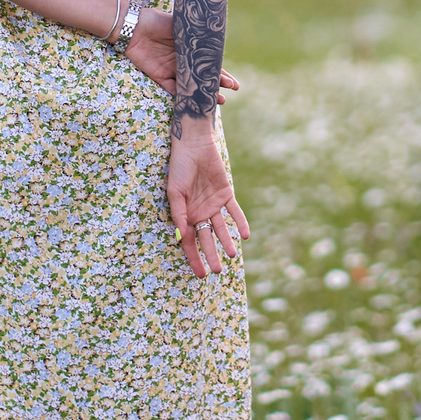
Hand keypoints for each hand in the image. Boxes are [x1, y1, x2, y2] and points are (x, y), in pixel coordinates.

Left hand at [123, 11, 236, 98]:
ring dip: (202, 95)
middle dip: (216, 85)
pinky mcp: (160, 76)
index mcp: (191, 48)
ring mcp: (172, 70)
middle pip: (203, 77)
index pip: (210, 63)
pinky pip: (173, 89)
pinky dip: (183, 97)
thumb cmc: (158, 22)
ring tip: (216, 102)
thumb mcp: (181, 25)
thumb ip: (196, 34)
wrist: (135, 27)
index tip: (234, 84)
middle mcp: (184, 61)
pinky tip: (194, 103)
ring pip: (191, 86)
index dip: (222, 74)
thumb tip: (215, 39)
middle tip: (228, 92)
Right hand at [165, 119, 250, 277]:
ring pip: (222, 228)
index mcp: (185, 215)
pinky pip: (234, 211)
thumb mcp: (175, 193)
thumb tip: (183, 237)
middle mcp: (200, 213)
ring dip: (227, 241)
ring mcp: (213, 204)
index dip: (194, 258)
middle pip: (207, 239)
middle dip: (211, 255)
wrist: (194, 145)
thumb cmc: (179, 168)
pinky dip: (240, 222)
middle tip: (217, 271)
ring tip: (231, 255)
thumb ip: (179, 214)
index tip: (200, 274)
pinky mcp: (226, 194)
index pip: (190, 242)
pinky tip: (245, 235)